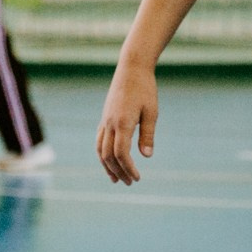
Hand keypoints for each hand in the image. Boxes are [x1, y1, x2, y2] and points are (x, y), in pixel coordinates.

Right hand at [96, 61, 159, 184]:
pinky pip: (99, 140)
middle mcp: (110, 124)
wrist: (131, 68)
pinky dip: (103, 154)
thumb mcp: (151, 112)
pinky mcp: (105, 117)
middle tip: (131, 183)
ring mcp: (105, 121)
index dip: (128, 168)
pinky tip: (109, 160)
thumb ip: (148, 135)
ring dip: (107, 166)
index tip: (137, 178)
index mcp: (123, 123)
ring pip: (100, 149)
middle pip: (109, 155)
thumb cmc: (145, 88)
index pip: (121, 153)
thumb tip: (147, 156)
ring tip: (115, 179)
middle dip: (118, 171)